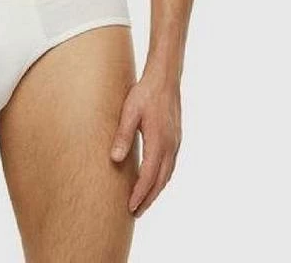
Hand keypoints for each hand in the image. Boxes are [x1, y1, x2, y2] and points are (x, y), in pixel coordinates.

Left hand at [110, 70, 181, 217]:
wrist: (165, 78)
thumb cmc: (145, 93)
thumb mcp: (129, 112)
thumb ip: (122, 136)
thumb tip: (114, 159)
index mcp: (158, 142)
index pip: (149, 176)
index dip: (140, 194)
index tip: (130, 208)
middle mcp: (170, 146)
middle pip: (160, 181)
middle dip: (148, 198)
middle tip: (135, 213)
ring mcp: (175, 143)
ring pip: (167, 175)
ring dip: (156, 190)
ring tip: (143, 201)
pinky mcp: (176, 139)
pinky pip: (170, 165)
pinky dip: (162, 177)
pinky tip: (154, 179)